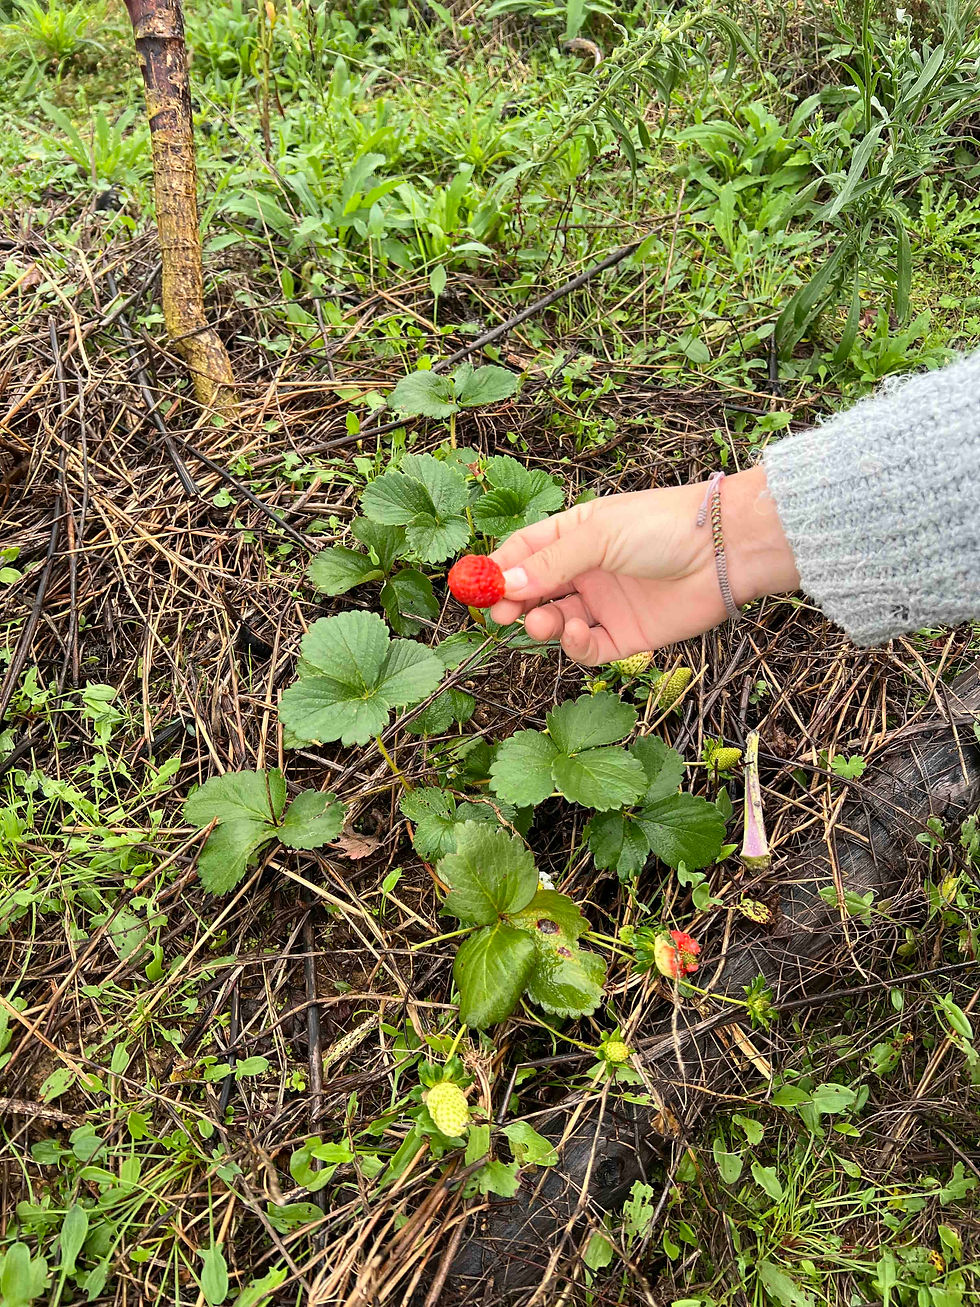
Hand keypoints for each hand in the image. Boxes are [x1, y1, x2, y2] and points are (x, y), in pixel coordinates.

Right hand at [487, 465, 798, 664]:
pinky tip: (574, 633)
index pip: (524, 552)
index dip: (499, 570)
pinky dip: (574, 646)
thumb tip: (505, 584)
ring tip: (544, 622)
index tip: (477, 588)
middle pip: (535, 592)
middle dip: (514, 604)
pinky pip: (588, 647)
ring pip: (557, 622)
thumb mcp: (599, 535)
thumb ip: (551, 562)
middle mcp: (587, 570)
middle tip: (501, 615)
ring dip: (543, 625)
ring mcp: (606, 604)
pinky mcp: (626, 636)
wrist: (725, 552)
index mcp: (576, 534)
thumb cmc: (663, 526)